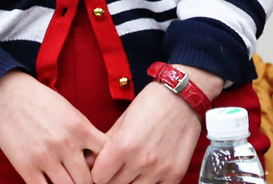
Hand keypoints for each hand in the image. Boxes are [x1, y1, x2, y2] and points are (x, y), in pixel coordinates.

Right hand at [0, 71, 109, 183]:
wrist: (6, 93)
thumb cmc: (40, 101)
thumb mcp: (69, 111)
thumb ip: (85, 134)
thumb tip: (98, 160)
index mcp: (79, 127)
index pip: (106, 158)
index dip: (106, 167)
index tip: (99, 169)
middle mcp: (65, 143)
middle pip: (88, 180)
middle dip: (87, 183)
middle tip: (81, 179)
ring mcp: (45, 157)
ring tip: (66, 181)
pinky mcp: (26, 167)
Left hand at [91, 66, 222, 183]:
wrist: (183, 97)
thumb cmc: (151, 103)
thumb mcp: (123, 119)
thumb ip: (106, 142)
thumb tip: (90, 161)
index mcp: (124, 145)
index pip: (99, 177)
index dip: (99, 172)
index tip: (102, 166)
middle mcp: (141, 161)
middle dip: (113, 177)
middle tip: (118, 166)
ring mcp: (160, 170)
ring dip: (131, 181)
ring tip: (134, 167)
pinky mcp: (175, 174)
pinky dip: (151, 182)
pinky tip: (150, 170)